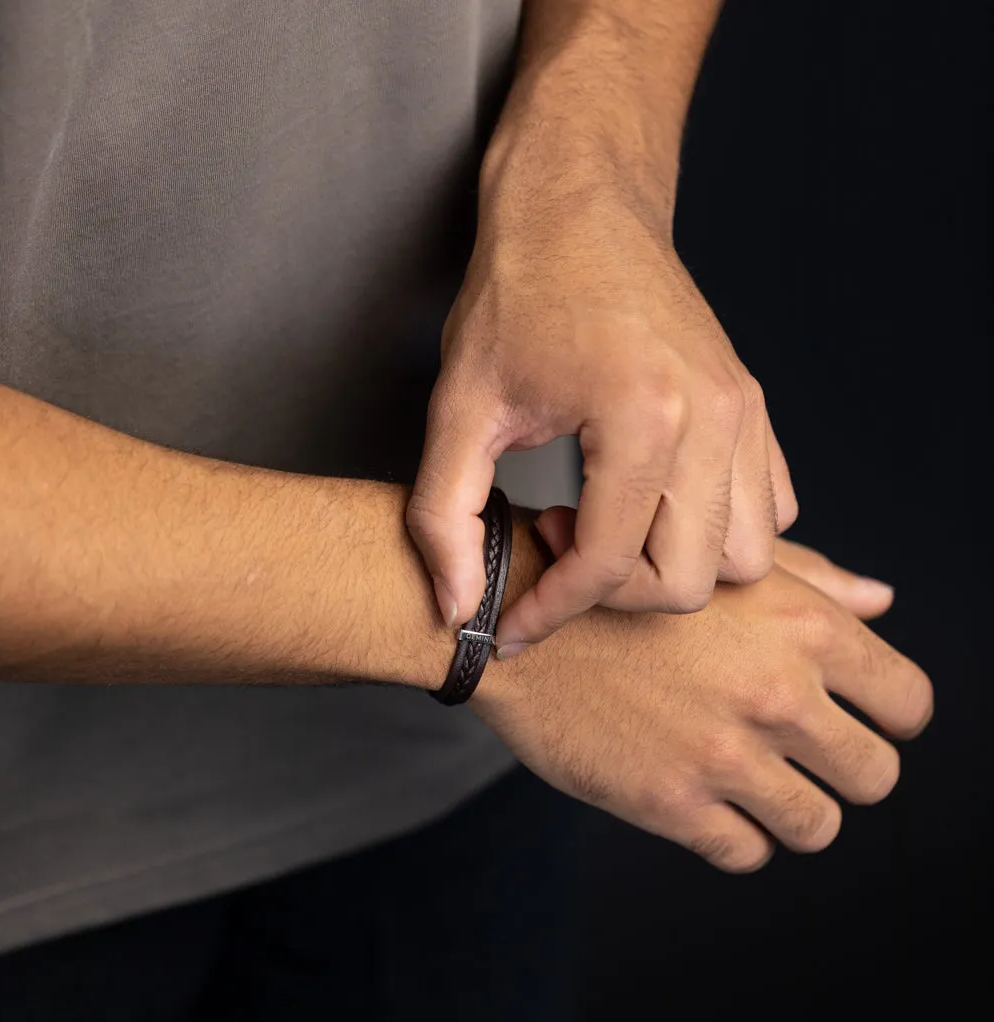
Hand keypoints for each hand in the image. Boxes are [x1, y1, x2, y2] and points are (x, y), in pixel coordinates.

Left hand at [408, 98, 796, 644]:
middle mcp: (712, 419)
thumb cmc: (519, 289)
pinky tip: (648, 503)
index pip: (609, 565)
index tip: (513, 625)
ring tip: (602, 520)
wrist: (580, 202)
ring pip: (745, 560)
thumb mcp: (459, 407)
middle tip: (557, 537)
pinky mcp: (753, 408)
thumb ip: (444, 519)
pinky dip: (716, 533)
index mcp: (641, 416)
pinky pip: (769, 512)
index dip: (551, 613)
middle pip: (691, 581)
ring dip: (672, 568)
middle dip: (615, 593)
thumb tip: (458, 608)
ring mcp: (744, 414)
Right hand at [474, 517, 930, 871]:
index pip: (909, 703)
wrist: (516, 618)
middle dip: (846, 772)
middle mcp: (777, 693)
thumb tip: (884, 601)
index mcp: (804, 626)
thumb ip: (814, 583)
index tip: (859, 721)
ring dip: (793, 811)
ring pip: (817, 827)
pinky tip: (704, 800)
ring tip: (753, 784)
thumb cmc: (622, 584)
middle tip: (804, 759)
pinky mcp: (670, 804)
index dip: (891, 718)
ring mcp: (724, 755)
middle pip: (876, 776)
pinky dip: (735, 835)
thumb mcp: (723, 564)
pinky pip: (746, 853)